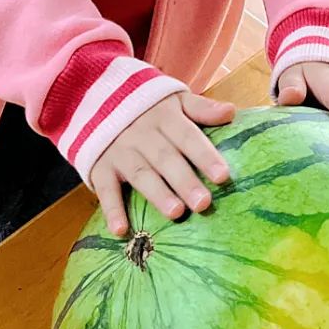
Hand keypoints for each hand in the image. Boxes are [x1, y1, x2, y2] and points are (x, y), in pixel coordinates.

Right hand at [89, 91, 235, 236]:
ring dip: (157, 194)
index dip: (204, 156)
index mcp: (164, 116)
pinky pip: (105, 189)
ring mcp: (119, 150)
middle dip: (185, 181)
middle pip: (166, 158)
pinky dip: (112, 209)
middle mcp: (141, 133)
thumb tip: (231, 112)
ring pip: (140, 174)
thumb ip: (201, 108)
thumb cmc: (148, 107)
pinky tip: (121, 230)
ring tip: (176, 213)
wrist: (96, 98)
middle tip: (203, 204)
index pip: (187, 136)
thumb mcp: (174, 99)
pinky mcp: (100, 166)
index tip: (223, 176)